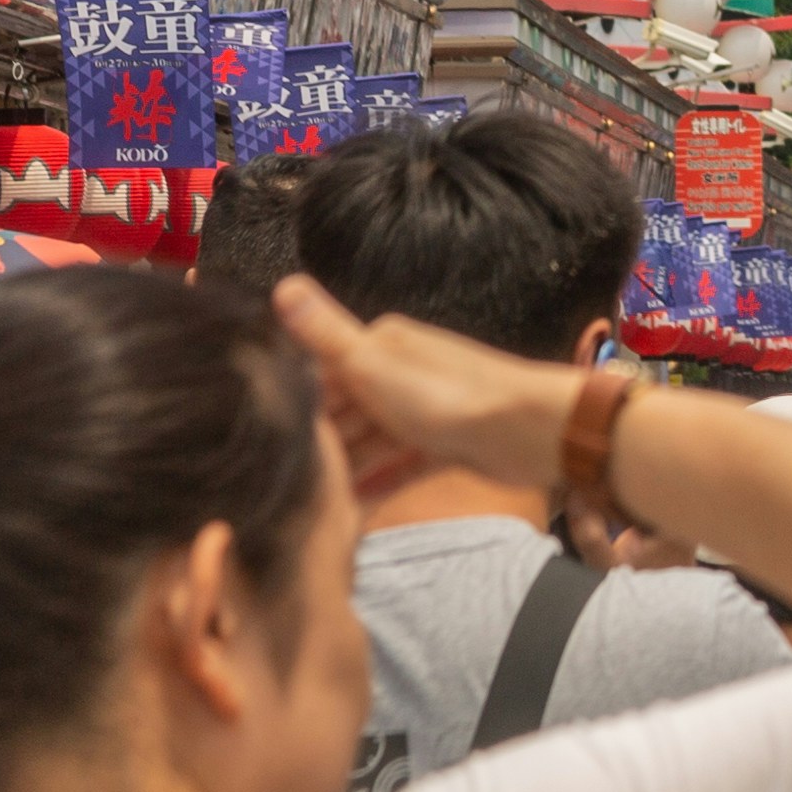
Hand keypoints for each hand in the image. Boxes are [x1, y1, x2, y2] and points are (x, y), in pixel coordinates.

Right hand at [271, 277, 604, 506]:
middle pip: (349, 407)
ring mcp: (428, 409)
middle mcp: (404, 371)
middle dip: (321, 439)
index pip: (325, 371)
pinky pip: (404, 463)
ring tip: (311, 498)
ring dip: (348, 464)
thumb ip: (326, 334)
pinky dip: (382, 479)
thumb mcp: (373, 363)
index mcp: (383, 345)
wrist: (527, 431)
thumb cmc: (445, 396)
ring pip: (375, 438)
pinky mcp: (449, 444)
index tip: (264, 434)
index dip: (297, 402)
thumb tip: (282, 285)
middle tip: (284, 476)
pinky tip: (355, 506)